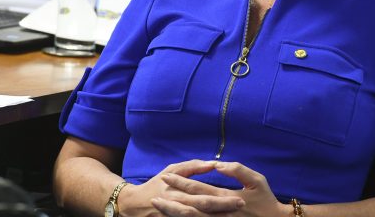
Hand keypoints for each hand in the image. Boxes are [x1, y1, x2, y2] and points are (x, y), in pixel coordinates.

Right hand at [119, 160, 244, 216]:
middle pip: (203, 209)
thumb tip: (212, 164)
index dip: (222, 198)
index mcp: (178, 191)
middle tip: (241, 206)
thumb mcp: (171, 170)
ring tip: (233, 216)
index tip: (240, 198)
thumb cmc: (156, 184)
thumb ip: (192, 166)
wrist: (134, 205)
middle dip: (223, 209)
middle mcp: (178, 205)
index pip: (204, 195)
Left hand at [155, 161, 287, 216]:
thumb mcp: (257, 180)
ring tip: (159, 206)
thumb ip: (238, 170)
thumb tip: (218, 164)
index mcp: (226, 198)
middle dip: (171, 200)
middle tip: (154, 195)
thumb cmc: (266, 200)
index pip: (198, 189)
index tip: (166, 176)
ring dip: (174, 213)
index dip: (181, 183)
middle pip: (189, 207)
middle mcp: (219, 213)